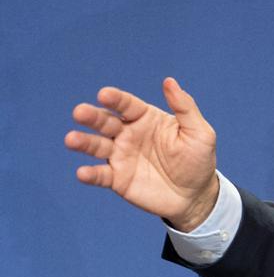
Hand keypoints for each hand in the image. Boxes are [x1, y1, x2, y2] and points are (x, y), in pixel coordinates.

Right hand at [65, 78, 218, 231]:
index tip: (103, 94)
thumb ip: (184, 107)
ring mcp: (121, 156)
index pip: (127, 105)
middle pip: (106, 122)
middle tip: (79, 112)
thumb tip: (169, 81)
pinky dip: (90, 174)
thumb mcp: (199, 132)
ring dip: (83, 142)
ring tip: (71, 139)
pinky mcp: (117, 179)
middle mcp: (128, 134)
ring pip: (97, 146)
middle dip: (92, 116)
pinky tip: (82, 172)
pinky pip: (100, 175)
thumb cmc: (198, 159)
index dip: (115, 99)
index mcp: (146, 118)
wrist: (195, 195)